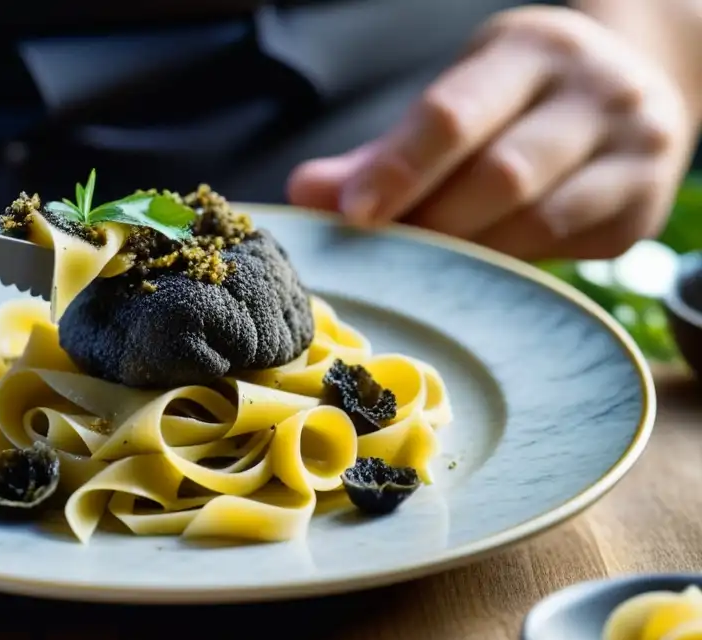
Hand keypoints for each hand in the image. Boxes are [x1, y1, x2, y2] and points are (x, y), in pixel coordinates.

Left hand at [287, 6, 694, 259]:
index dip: (399, 169)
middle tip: (381, 262)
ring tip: (421, 276)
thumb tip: (305, 193)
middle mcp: (595, 90)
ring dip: (467, 259)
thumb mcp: (457, 104)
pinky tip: (478, 278)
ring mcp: (634, 147)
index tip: (353, 215)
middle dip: (430, 226)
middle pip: (500, 175)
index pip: (453, 113)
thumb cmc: (517, 105)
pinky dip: (510, 272)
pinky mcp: (643, 206)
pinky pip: (565, 253)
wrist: (632, 91)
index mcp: (529, 50)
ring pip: (537, 221)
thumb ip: (384, 153)